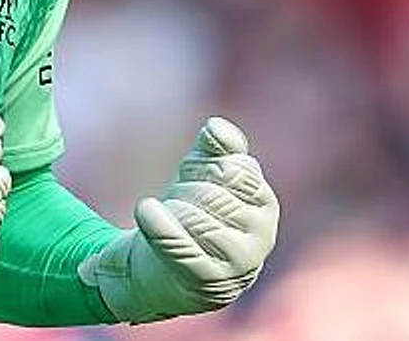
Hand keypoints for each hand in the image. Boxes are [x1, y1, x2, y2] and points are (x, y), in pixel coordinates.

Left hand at [78, 117, 278, 321]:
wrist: (167, 273)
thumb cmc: (191, 216)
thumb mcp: (203, 174)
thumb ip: (216, 147)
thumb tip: (216, 127)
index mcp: (264, 203)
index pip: (232, 168)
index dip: (201, 168)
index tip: (192, 177)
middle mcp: (261, 235)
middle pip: (211, 192)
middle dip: (184, 192)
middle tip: (178, 206)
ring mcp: (238, 262)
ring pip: (193, 217)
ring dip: (172, 212)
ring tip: (172, 225)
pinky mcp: (208, 281)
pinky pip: (179, 245)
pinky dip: (157, 224)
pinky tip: (145, 210)